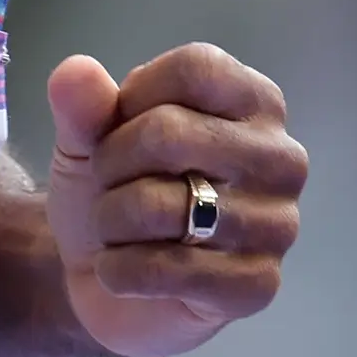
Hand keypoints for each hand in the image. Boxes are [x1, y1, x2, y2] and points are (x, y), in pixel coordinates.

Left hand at [44, 44, 307, 356]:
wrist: (108, 276)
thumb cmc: (119, 187)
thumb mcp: (89, 137)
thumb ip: (85, 104)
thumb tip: (75, 71)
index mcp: (256, 102)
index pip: (195, 69)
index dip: (133, 97)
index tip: (116, 126)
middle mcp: (282, 158)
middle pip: (171, 132)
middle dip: (111, 163)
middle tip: (107, 186)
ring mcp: (278, 225)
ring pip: (162, 205)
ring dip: (111, 220)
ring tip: (115, 229)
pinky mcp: (258, 286)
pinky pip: (169, 270)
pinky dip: (122, 271)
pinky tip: (123, 271)